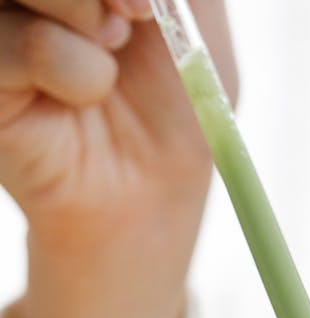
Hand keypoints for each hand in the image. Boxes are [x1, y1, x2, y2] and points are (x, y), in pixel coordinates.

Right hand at [0, 0, 237, 317]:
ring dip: (86, 13)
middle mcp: (28, 5)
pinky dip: (65, 63)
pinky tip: (85, 92)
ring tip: (109, 67)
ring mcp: (1, 42)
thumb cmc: (176, 125)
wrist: (145, 214)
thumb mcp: (199, 37)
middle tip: (134, 19)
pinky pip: (10, 44)